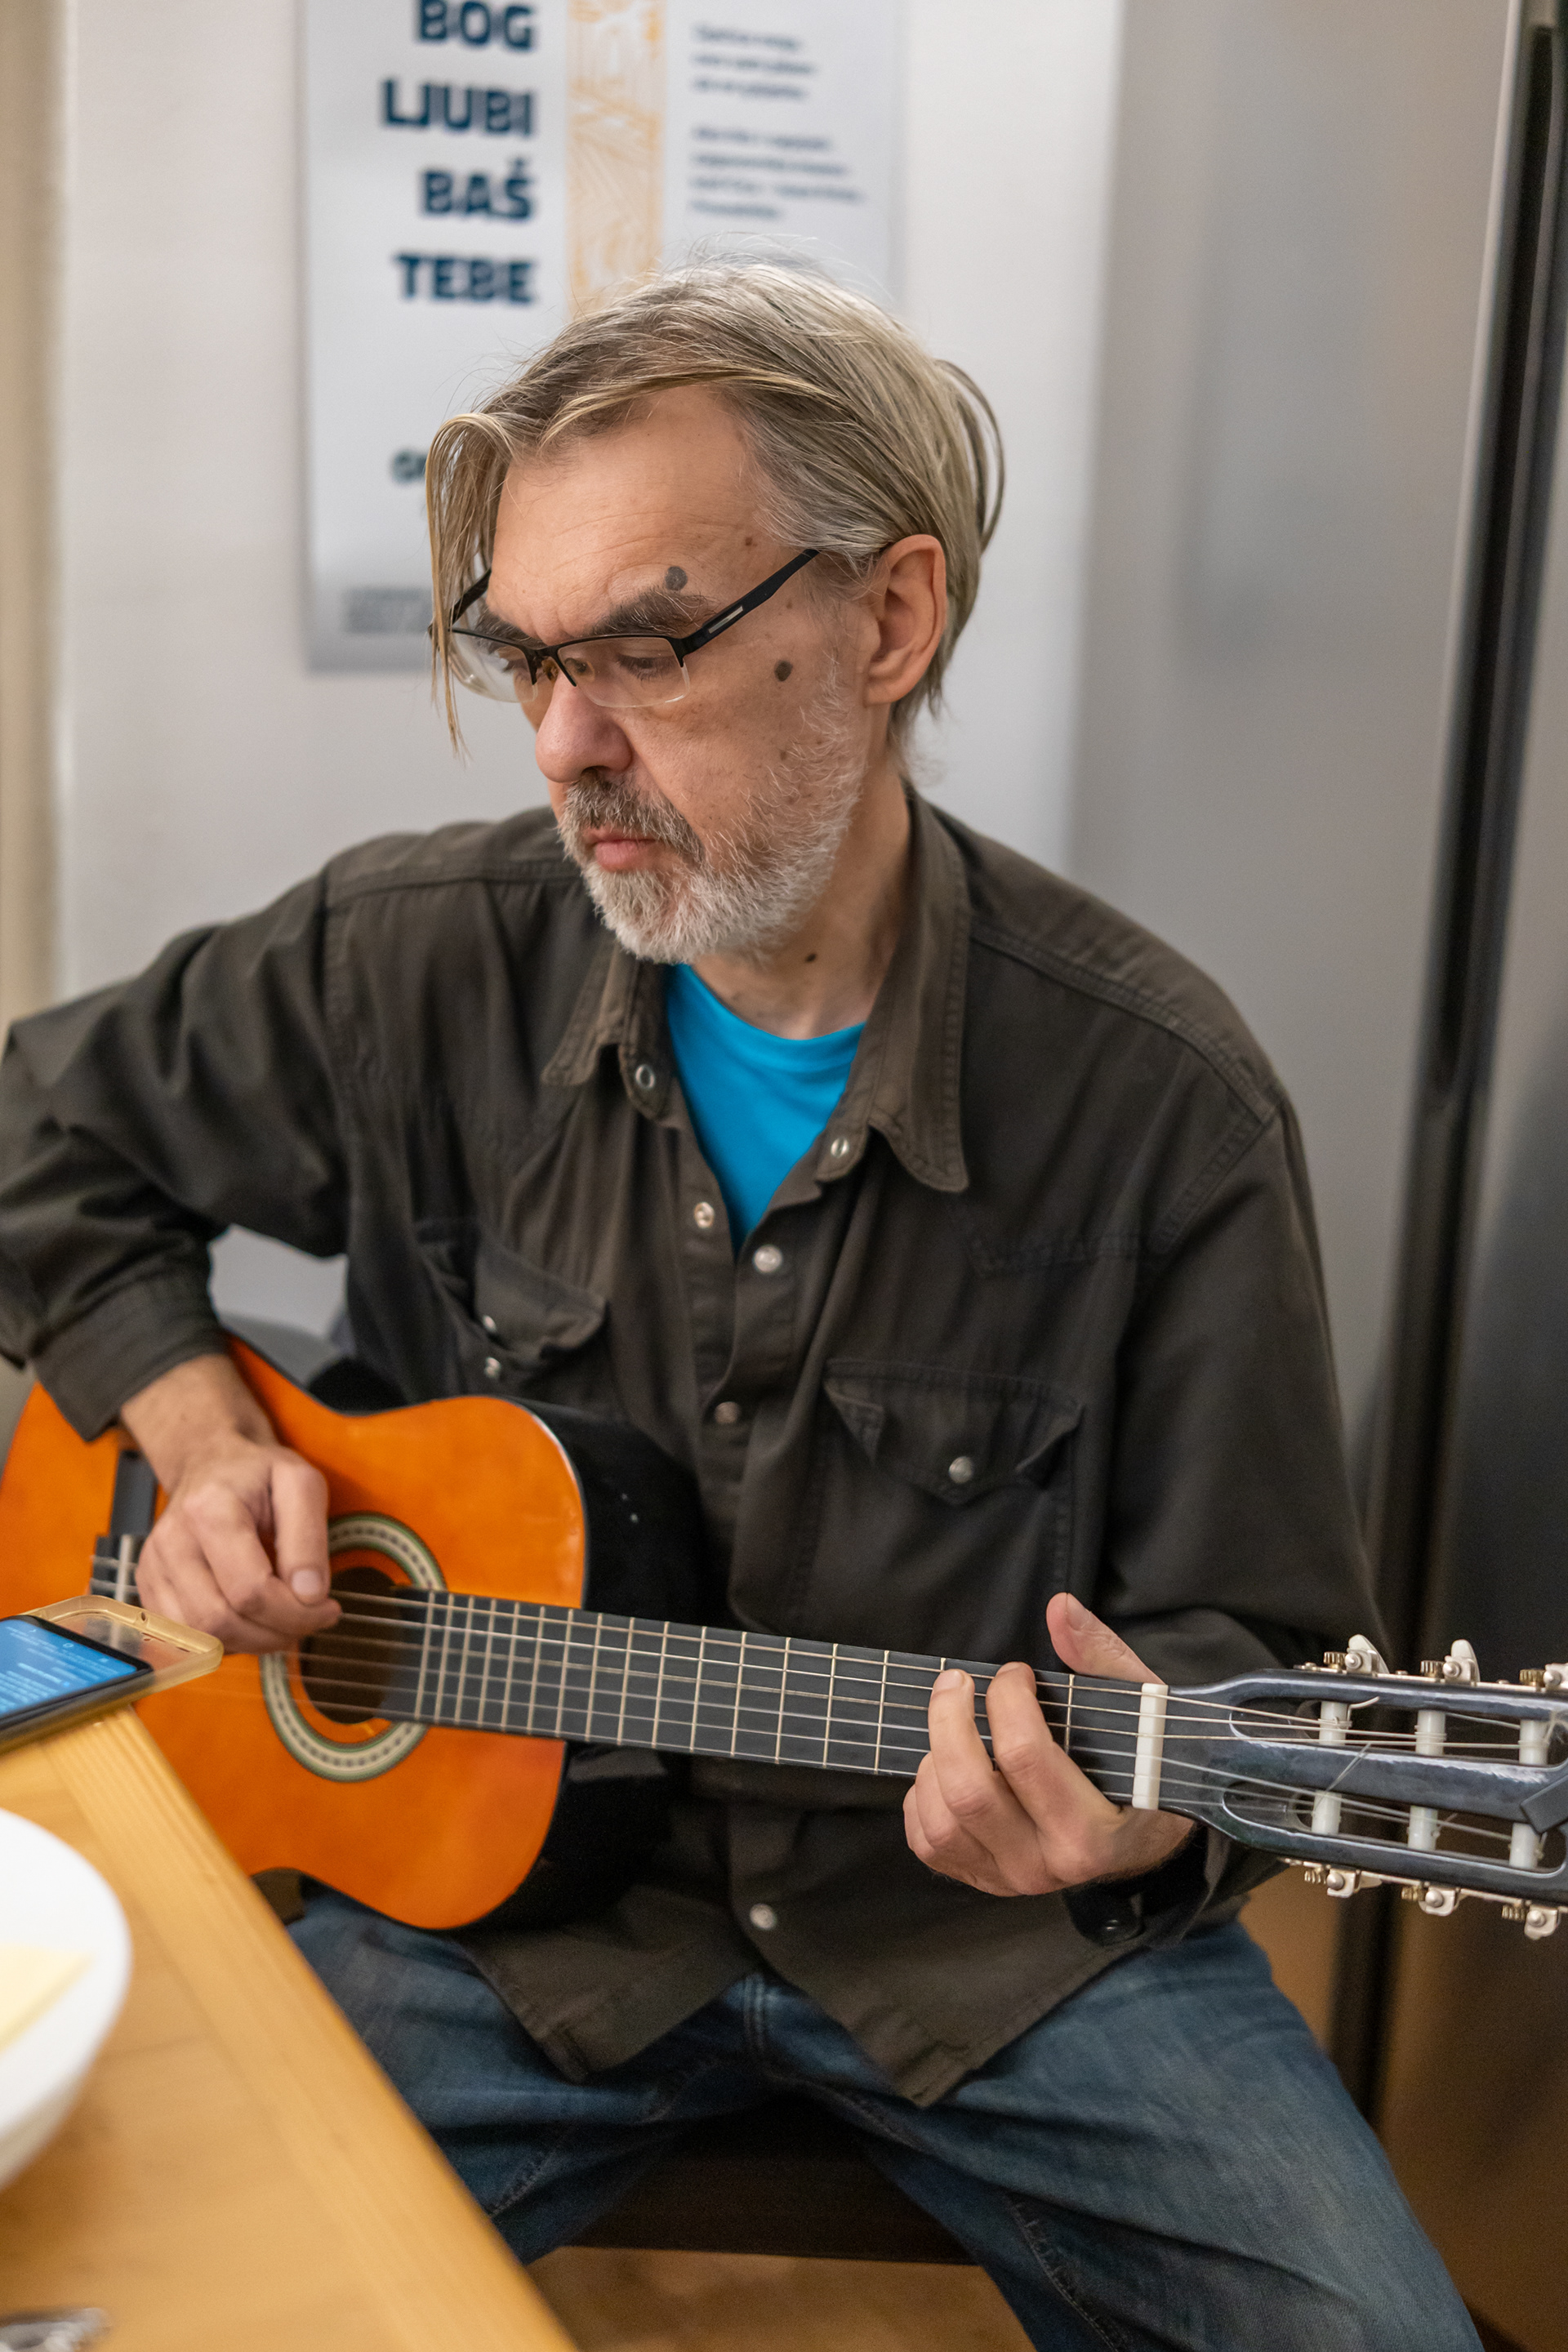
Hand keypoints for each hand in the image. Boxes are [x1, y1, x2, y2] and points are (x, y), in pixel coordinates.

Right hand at [121, 1355, 339, 1655]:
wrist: (212, 1462)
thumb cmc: (257, 1475)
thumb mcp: (301, 1485)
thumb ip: (309, 1538)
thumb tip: (309, 1594)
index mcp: (209, 1509)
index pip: (250, 1590)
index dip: (295, 1612)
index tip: (326, 1607)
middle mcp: (172, 1541)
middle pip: (221, 1620)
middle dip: (275, 1632)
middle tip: (308, 1619)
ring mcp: (155, 1567)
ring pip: (201, 1637)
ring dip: (252, 1641)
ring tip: (282, 1620)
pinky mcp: (149, 1586)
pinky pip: (185, 1638)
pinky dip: (225, 1640)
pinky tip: (251, 1620)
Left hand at [902, 1591, 1194, 1895]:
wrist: (1145, 1836)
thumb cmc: (1141, 1765)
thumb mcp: (1141, 1709)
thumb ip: (1100, 1656)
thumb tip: (1059, 1610)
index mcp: (1093, 1831)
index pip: (1025, 1759)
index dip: (1007, 1700)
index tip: (1014, 1672)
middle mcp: (1049, 1866)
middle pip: (970, 1792)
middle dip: (948, 1721)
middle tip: (956, 1681)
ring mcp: (1012, 1880)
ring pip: (942, 1821)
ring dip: (935, 1759)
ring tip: (955, 1726)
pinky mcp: (983, 1881)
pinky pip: (928, 1844)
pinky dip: (921, 1798)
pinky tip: (943, 1767)